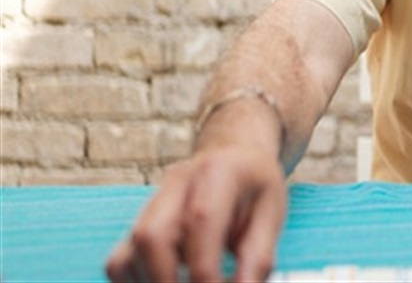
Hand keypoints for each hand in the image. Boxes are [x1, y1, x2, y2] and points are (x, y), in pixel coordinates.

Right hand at [105, 145, 286, 281]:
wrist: (236, 160)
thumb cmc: (255, 188)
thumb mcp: (272, 216)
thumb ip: (257, 258)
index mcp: (217, 172)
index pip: (201, 221)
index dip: (205, 272)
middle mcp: (177, 184)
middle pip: (151, 236)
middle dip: (166, 282)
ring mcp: (151, 204)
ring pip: (128, 253)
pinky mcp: (138, 225)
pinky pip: (121, 261)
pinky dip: (138, 282)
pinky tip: (169, 282)